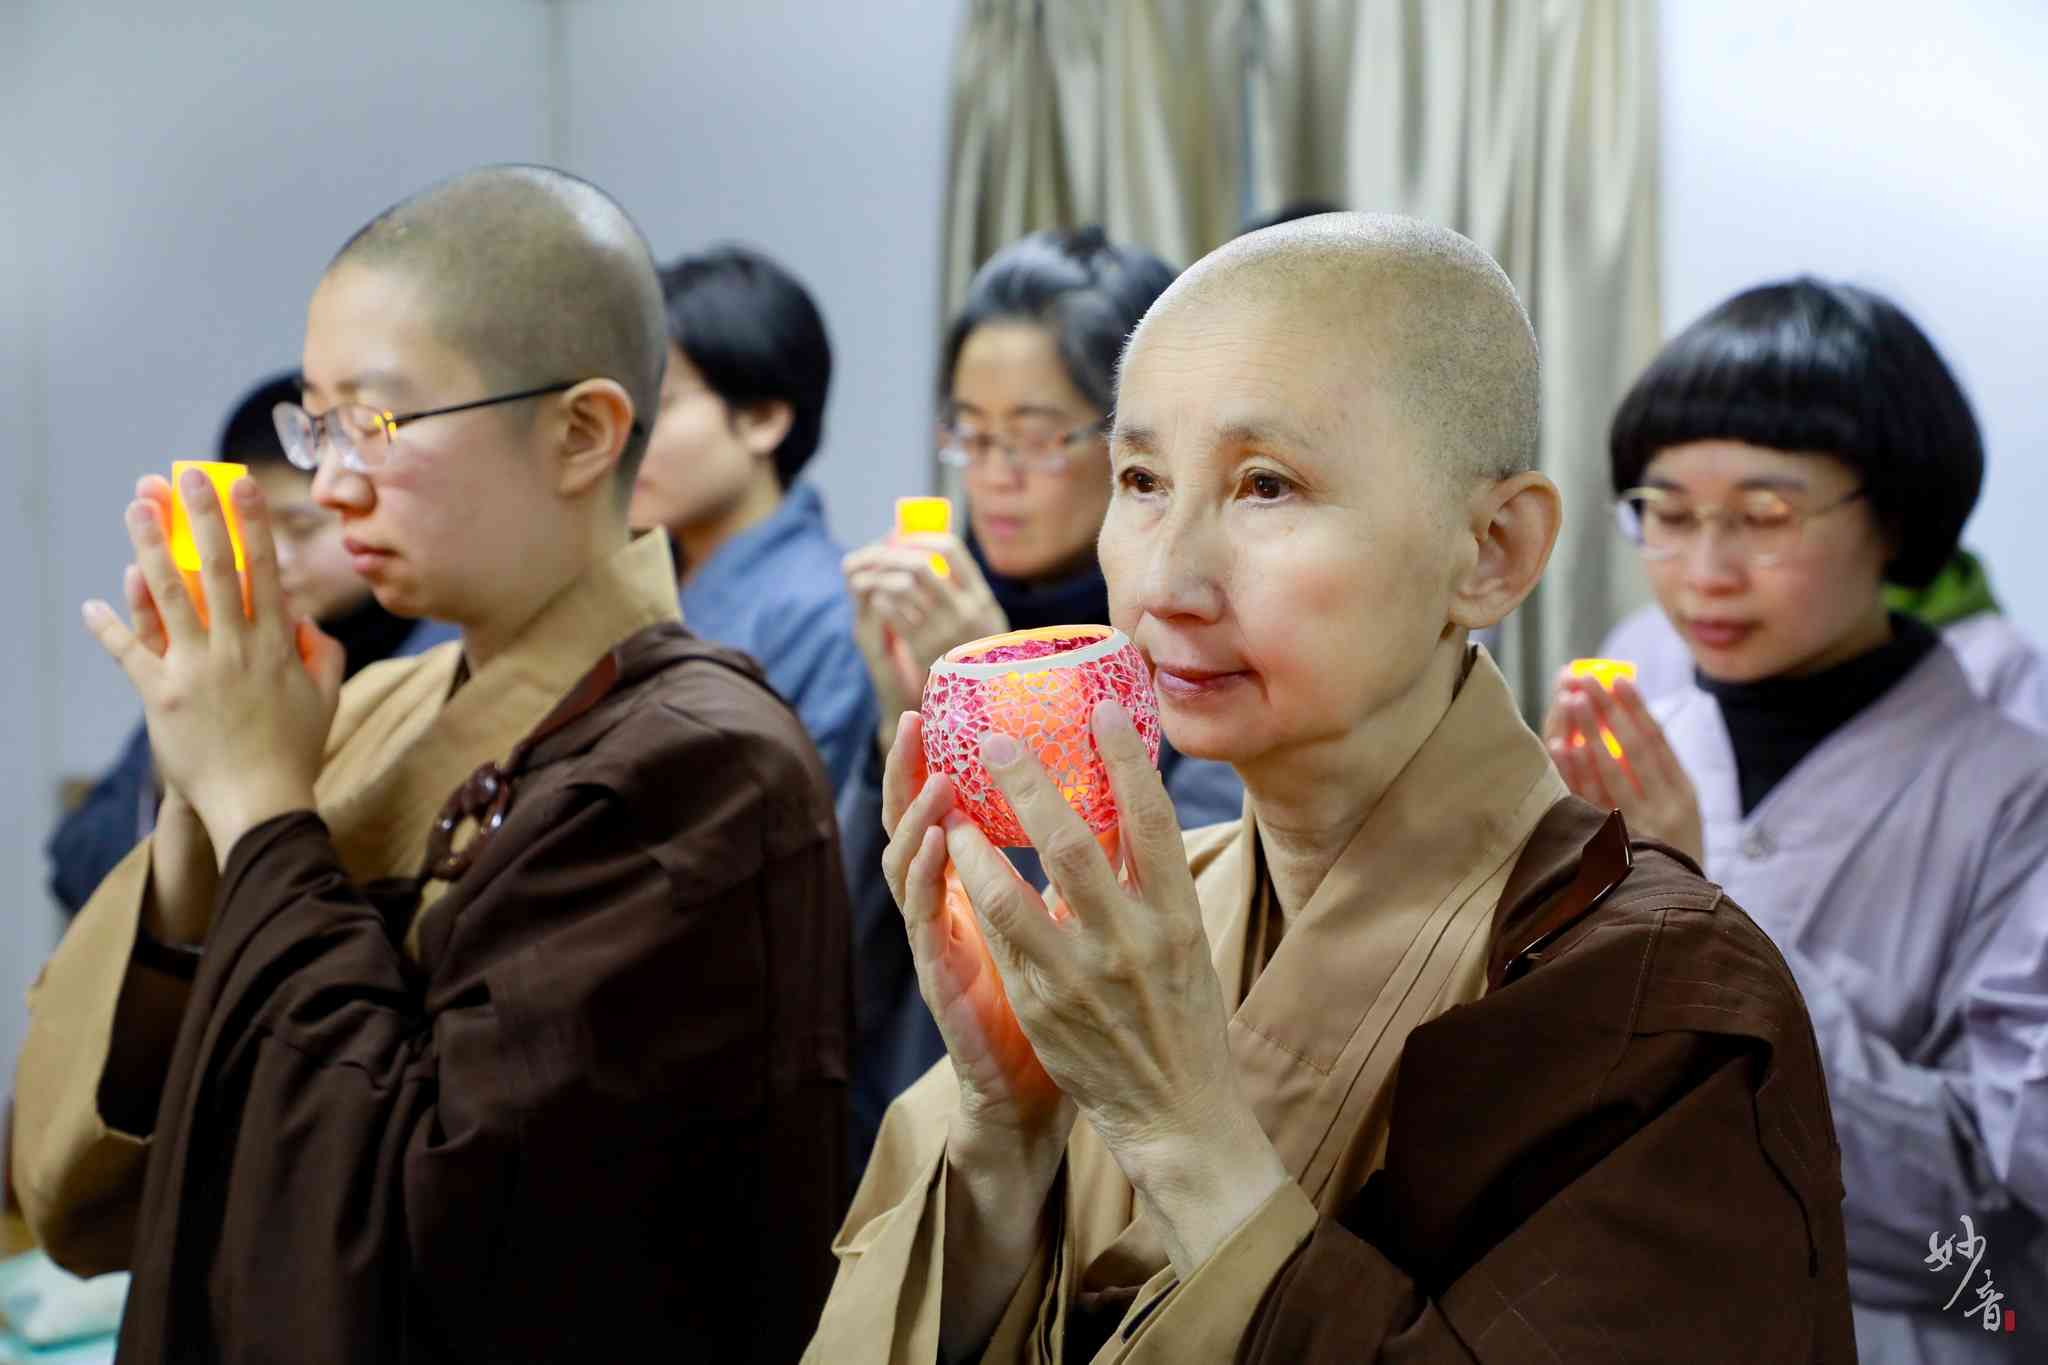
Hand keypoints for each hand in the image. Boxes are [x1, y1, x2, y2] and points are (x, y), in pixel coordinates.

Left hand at [84, 470, 345, 867]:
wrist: (260, 803)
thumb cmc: (297, 752)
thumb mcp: (326, 697)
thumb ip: (321, 652)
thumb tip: (304, 621)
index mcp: (275, 645)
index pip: (264, 570)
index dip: (251, 524)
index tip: (241, 485)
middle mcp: (234, 649)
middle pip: (215, 569)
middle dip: (200, 517)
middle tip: (186, 476)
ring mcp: (194, 671)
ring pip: (169, 597)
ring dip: (151, 547)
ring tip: (138, 509)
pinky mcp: (161, 697)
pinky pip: (130, 654)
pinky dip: (110, 628)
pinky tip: (94, 603)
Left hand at [844, 534, 1006, 750]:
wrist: (980, 703)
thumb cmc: (976, 654)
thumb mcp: (982, 619)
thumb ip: (961, 588)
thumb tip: (922, 546)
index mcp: (981, 597)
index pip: (949, 549)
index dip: (919, 538)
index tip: (902, 540)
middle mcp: (965, 611)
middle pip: (919, 565)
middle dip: (889, 556)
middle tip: (873, 557)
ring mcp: (944, 632)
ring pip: (901, 587)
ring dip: (875, 578)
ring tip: (864, 578)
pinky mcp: (922, 651)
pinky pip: (892, 614)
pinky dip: (879, 602)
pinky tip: (876, 603)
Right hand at [879, 712, 1074, 1154]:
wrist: (1068, 1107)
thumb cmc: (1081, 1020)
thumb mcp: (1080, 932)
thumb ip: (1082, 874)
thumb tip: (1127, 800)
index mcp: (983, 894)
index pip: (950, 813)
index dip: (941, 762)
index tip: (951, 704)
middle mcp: (957, 912)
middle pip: (918, 826)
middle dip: (913, 770)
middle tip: (920, 715)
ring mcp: (945, 946)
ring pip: (913, 867)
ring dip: (916, 811)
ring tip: (927, 764)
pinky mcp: (946, 983)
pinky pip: (930, 921)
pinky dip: (929, 874)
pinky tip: (940, 836)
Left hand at [946, 700, 1289, 1275]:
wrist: (1176, 1112)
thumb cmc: (1180, 1014)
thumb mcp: (1180, 941)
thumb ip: (1147, 879)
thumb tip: (1118, 803)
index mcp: (1177, 916)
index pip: (1154, 823)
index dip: (1128, 761)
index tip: (1101, 711)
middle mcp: (1134, 941)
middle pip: (1075, 845)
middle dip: (1031, 785)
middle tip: (998, 738)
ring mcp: (1084, 977)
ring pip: (1017, 893)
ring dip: (979, 840)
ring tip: (952, 797)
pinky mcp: (1044, 1008)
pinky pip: (998, 938)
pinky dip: (974, 892)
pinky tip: (953, 858)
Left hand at [1544, 671, 1703, 862]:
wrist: (1670, 909)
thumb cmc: (1668, 850)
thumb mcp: (1679, 813)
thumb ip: (1657, 774)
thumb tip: (1621, 721)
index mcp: (1685, 795)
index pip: (1658, 742)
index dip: (1636, 708)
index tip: (1617, 679)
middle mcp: (1664, 810)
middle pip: (1631, 751)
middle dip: (1607, 711)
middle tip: (1584, 679)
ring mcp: (1636, 828)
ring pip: (1609, 773)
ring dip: (1587, 732)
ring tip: (1570, 700)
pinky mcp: (1608, 846)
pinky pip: (1588, 802)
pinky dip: (1574, 771)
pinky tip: (1560, 745)